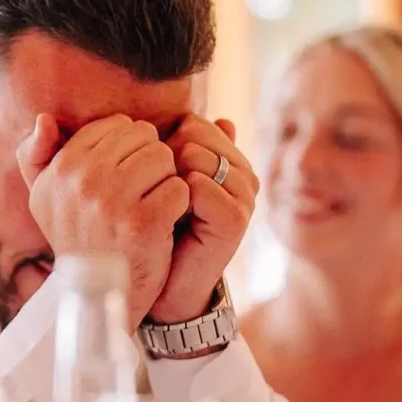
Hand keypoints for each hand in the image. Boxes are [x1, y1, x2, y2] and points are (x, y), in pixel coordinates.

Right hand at [16, 113, 190, 327]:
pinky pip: (179, 188)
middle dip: (149, 159)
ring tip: (151, 203)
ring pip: (163, 157)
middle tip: (141, 191)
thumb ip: (35, 156)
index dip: (129, 147)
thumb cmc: (77, 238)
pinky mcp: (143, 224)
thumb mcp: (44, 198)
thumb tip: (44, 119)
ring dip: (165, 179)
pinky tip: (163, 221)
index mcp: (60, 169)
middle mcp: (81, 182)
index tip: (122, 176)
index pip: (116, 125)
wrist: (97, 295)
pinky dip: (178, 203)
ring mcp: (112, 203)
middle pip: (142, 136)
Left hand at [149, 116, 258, 324]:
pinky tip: (173, 220)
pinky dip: (177, 200)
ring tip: (168, 210)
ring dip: (168, 182)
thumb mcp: (165, 182)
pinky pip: (198, 186)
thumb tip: (213, 117)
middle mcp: (243, 174)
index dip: (164, 145)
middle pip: (194, 135)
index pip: (194, 123)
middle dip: (166, 160)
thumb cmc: (160, 228)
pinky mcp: (236, 219)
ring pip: (195, 157)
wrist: (166, 283)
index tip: (157, 177)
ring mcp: (244, 196)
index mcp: (231, 160)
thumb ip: (178, 148)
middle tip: (160, 195)